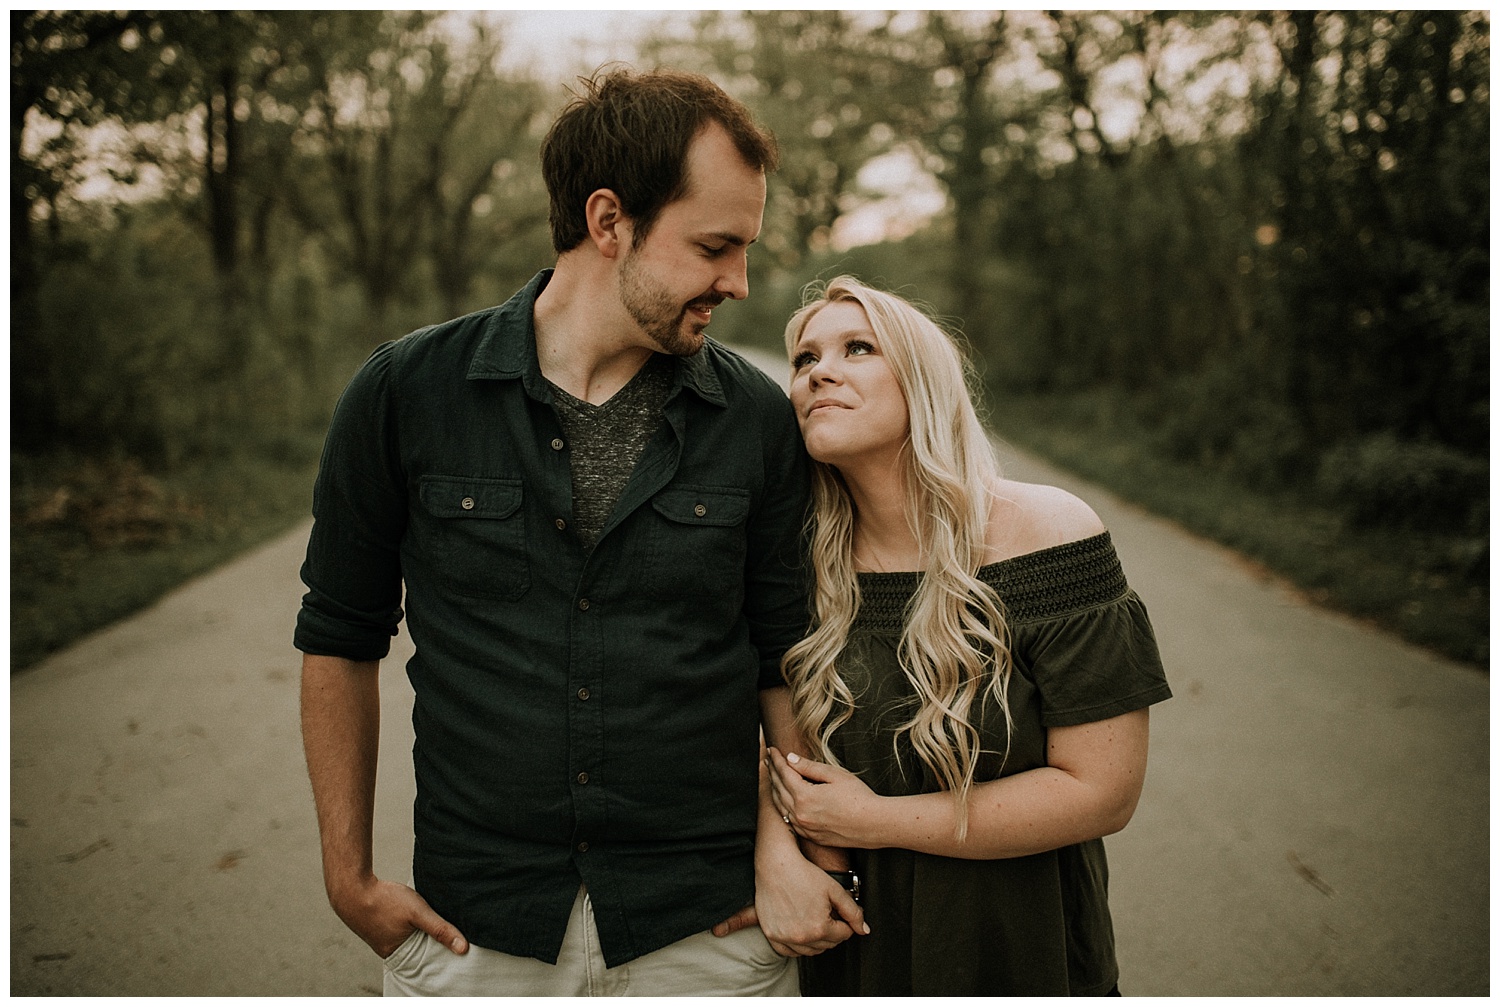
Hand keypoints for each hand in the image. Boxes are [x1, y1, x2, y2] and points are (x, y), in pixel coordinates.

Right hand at [328, 875, 468, 958]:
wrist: (352, 888)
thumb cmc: (384, 901)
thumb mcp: (418, 913)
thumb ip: (440, 929)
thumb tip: (463, 948)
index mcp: (398, 954)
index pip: (426, 960)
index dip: (441, 952)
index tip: (456, 945)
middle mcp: (389, 949)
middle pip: (418, 948)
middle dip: (431, 941)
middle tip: (448, 931)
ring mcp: (382, 937)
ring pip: (409, 936)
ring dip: (420, 930)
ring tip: (431, 920)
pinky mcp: (378, 925)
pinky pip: (399, 928)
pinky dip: (409, 923)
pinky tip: (412, 913)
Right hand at [747, 844, 867, 956]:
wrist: (776, 865)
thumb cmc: (804, 874)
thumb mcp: (835, 890)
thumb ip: (853, 912)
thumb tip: (864, 930)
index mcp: (819, 927)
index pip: (843, 935)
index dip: (846, 923)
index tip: (839, 912)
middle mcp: (801, 937)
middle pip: (828, 944)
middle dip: (833, 931)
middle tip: (828, 914)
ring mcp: (784, 937)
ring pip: (810, 950)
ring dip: (817, 940)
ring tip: (815, 920)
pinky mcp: (771, 934)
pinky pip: (788, 951)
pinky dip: (797, 946)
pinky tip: (801, 933)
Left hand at [768, 747, 883, 848]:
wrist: (875, 824)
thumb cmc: (859, 797)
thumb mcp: (835, 775)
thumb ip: (809, 767)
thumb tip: (791, 759)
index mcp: (804, 796)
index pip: (783, 773)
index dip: (776, 760)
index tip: (772, 750)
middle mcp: (800, 814)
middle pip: (778, 789)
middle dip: (772, 772)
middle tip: (768, 760)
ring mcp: (804, 828)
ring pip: (780, 806)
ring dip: (774, 790)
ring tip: (772, 777)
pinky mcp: (811, 836)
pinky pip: (789, 820)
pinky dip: (783, 807)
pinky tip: (784, 800)